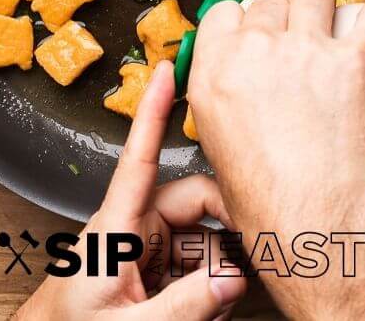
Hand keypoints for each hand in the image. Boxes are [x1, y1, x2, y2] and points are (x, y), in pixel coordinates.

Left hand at [17, 60, 246, 320]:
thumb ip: (185, 306)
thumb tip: (236, 277)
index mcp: (116, 229)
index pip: (140, 158)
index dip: (154, 111)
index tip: (167, 69)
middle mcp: (135, 228)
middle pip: (197, 203)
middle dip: (226, 235)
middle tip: (249, 268)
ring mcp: (148, 247)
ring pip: (206, 239)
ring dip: (218, 273)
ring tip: (212, 310)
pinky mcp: (157, 268)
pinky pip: (200, 263)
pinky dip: (211, 286)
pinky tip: (208, 311)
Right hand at [189, 0, 364, 320]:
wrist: (317, 223)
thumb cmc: (271, 205)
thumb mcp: (218, 152)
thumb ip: (222, 108)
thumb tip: (235, 96)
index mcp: (215, 72)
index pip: (227, 11)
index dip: (247, 16)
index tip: (259, 24)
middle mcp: (257, 51)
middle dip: (288, 10)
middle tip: (301, 30)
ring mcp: (308, 50)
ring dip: (326, 3)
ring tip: (336, 16)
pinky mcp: (356, 60)